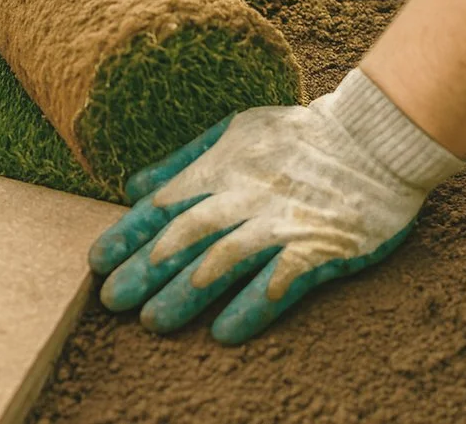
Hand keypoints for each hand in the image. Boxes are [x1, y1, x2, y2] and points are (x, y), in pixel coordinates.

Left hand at [87, 68, 465, 344]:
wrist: (368, 138)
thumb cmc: (293, 135)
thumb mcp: (231, 132)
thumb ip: (182, 160)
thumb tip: (135, 186)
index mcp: (220, 169)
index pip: (164, 205)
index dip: (130, 234)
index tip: (98, 260)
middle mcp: (243, 198)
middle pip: (186, 237)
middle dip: (146, 269)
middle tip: (111, 299)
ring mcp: (279, 224)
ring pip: (224, 262)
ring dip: (186, 293)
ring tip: (153, 321)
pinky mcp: (317, 247)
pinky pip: (280, 281)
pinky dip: (252, 306)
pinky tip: (224, 332)